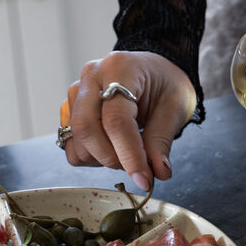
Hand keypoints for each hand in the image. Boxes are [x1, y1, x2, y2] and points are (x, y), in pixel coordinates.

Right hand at [60, 50, 196, 189]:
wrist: (154, 72)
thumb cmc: (165, 84)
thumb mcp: (175, 108)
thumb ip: (161, 141)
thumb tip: (157, 172)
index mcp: (119, 68)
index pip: (115, 120)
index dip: (129, 154)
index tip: (144, 178)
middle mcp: (91, 77)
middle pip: (86, 129)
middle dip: (112, 158)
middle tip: (137, 167)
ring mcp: (76, 94)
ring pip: (77, 140)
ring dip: (102, 158)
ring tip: (126, 151)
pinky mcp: (69, 110)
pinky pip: (71, 145)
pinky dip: (90, 156)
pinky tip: (110, 147)